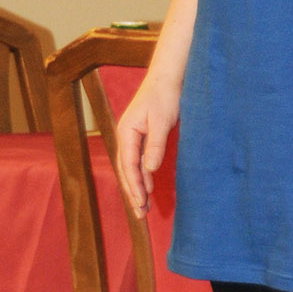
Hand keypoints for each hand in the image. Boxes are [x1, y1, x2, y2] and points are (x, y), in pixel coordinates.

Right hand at [116, 74, 180, 216]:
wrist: (167, 77)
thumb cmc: (165, 95)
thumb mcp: (162, 121)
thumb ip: (155, 145)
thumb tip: (149, 170)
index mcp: (126, 132)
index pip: (128, 165)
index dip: (134, 185)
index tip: (141, 202)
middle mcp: (125, 136)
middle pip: (126, 170)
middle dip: (133, 193)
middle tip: (140, 215)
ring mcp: (133, 137)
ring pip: (132, 168)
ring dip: (137, 187)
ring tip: (143, 208)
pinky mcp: (142, 137)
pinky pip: (139, 161)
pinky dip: (143, 176)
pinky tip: (148, 189)